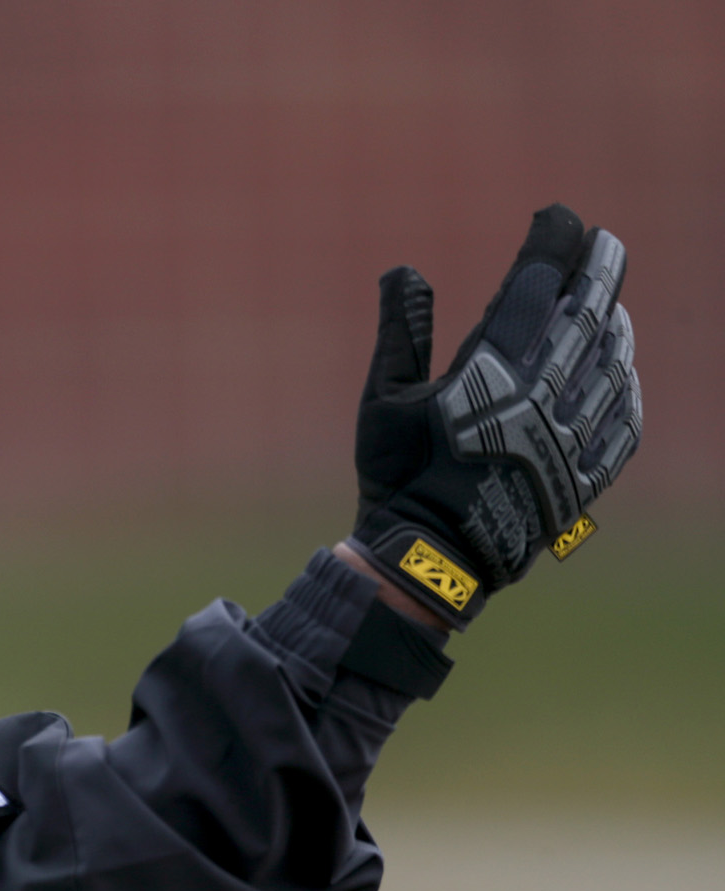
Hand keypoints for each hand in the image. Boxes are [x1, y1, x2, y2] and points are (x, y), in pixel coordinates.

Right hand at [349, 204, 640, 626]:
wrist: (431, 557)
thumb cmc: (398, 476)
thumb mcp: (383, 398)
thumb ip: (401, 331)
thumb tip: (405, 270)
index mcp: (489, 369)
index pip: (534, 283)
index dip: (552, 241)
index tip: (558, 215)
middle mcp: (540, 395)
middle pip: (585, 312)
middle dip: (598, 268)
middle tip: (605, 240)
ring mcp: (569, 436)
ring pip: (609, 361)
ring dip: (613, 324)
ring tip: (611, 304)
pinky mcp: (585, 475)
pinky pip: (622, 421)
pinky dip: (624, 388)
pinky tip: (620, 372)